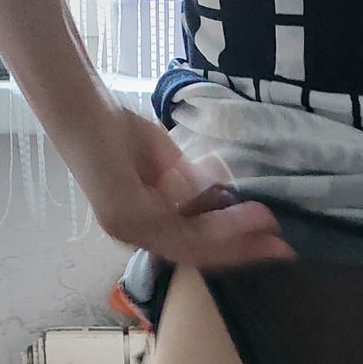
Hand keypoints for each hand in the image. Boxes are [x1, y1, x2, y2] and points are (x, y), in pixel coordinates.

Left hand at [61, 102, 292, 269]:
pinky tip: (229, 203)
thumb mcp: (165, 163)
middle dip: (243, 250)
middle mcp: (137, 237)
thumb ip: (189, 185)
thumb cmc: (118, 131)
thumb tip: (219, 197)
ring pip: (191, 243)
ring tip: (265, 220)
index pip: (198, 248)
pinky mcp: (123, 215)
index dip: (236, 248)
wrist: (81, 110)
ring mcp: (129, 229)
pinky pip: (173, 225)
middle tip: (281, 246)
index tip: (272, 243)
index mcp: (146, 228)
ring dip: (232, 233)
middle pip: (199, 254)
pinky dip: (206, 216)